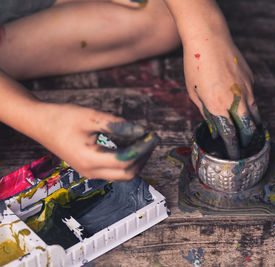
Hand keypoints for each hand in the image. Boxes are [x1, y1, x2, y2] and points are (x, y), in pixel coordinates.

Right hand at [36, 103, 158, 179]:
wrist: (38, 123)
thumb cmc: (62, 117)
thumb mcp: (91, 116)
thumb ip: (117, 125)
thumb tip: (141, 131)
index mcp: (89, 159)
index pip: (126, 160)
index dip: (143, 148)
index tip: (153, 135)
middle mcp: (90, 171)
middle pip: (128, 173)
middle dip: (144, 157)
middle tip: (152, 139)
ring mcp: (89, 172)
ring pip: (122, 175)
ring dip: (137, 160)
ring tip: (145, 141)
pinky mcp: (90, 169)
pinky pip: (115, 171)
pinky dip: (128, 160)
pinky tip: (132, 144)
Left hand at [184, 37, 260, 158]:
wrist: (209, 38)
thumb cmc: (195, 64)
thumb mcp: (194, 93)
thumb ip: (206, 112)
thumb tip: (215, 127)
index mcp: (218, 105)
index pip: (230, 134)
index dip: (232, 147)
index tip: (233, 154)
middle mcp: (236, 100)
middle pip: (248, 128)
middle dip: (246, 140)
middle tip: (243, 146)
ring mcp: (247, 89)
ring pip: (255, 113)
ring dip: (252, 125)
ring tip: (248, 132)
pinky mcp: (251, 79)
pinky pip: (252, 97)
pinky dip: (249, 105)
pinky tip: (241, 105)